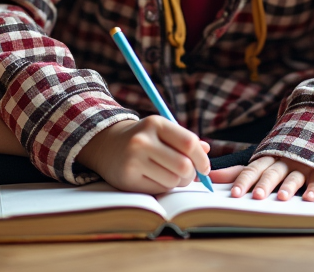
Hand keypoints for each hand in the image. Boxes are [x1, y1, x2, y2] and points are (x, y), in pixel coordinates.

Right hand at [77, 116, 210, 193]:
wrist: (106, 145)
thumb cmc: (143, 139)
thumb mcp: (162, 132)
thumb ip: (184, 140)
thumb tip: (206, 150)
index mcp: (156, 123)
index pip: (189, 142)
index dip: (202, 159)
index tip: (205, 168)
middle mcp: (143, 140)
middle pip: (184, 166)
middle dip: (191, 175)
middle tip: (188, 175)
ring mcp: (134, 159)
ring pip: (173, 181)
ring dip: (177, 183)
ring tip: (168, 175)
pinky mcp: (128, 178)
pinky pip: (158, 190)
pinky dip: (162, 188)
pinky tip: (154, 179)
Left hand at [210, 155, 313, 201]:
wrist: (310, 138)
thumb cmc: (278, 160)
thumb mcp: (257, 164)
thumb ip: (234, 173)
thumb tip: (208, 178)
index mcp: (266, 161)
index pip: (252, 170)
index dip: (244, 181)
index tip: (235, 194)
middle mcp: (282, 163)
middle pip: (272, 173)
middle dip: (264, 184)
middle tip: (257, 196)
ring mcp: (301, 166)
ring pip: (294, 176)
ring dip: (288, 186)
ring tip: (282, 197)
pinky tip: (309, 198)